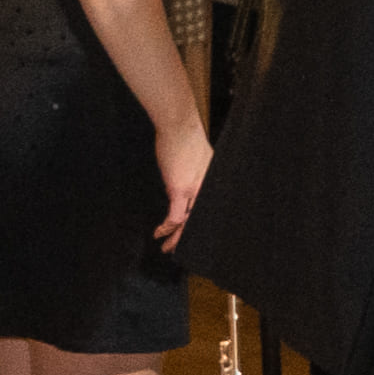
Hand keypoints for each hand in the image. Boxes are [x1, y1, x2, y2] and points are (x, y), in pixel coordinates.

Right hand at [150, 115, 216, 245]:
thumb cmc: (187, 137)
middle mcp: (207, 189)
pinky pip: (175, 215)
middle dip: (190, 236)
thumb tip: (192, 180)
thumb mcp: (202, 157)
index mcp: (213, 182)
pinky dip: (167, 227)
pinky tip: (160, 234)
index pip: (210, 209)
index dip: (203, 224)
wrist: (179, 126)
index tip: (197, 234)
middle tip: (183, 248)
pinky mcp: (179, 189)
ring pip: (188, 221)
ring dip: (176, 236)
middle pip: (201, 219)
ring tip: (168, 247)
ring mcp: (194, 190)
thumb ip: (199, 172)